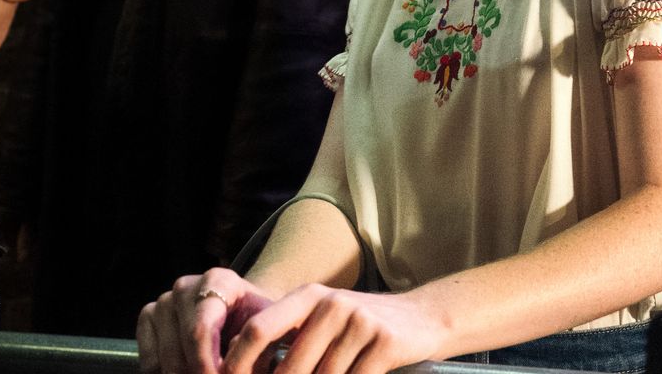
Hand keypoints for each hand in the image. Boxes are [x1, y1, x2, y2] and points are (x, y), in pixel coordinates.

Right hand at [137, 267, 275, 373]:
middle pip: (181, 344)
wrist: (244, 314)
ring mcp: (164, 300)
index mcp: (219, 281)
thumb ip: (250, 344)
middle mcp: (186, 286)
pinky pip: (148, 357)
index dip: (206, 363)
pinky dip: (162, 373)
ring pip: (163, 355)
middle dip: (196, 372)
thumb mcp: (266, 330)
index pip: (201, 330)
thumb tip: (226, 366)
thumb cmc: (258, 323)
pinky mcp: (148, 316)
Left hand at [224, 285, 448, 373]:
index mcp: (309, 296)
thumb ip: (289, 339)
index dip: (237, 362)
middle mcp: (333, 304)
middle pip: (290, 367)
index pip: (258, 329)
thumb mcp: (324, 320)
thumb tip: (241, 372)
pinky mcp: (386, 342)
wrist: (424, 318)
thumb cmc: (362, 326)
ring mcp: (361, 321)